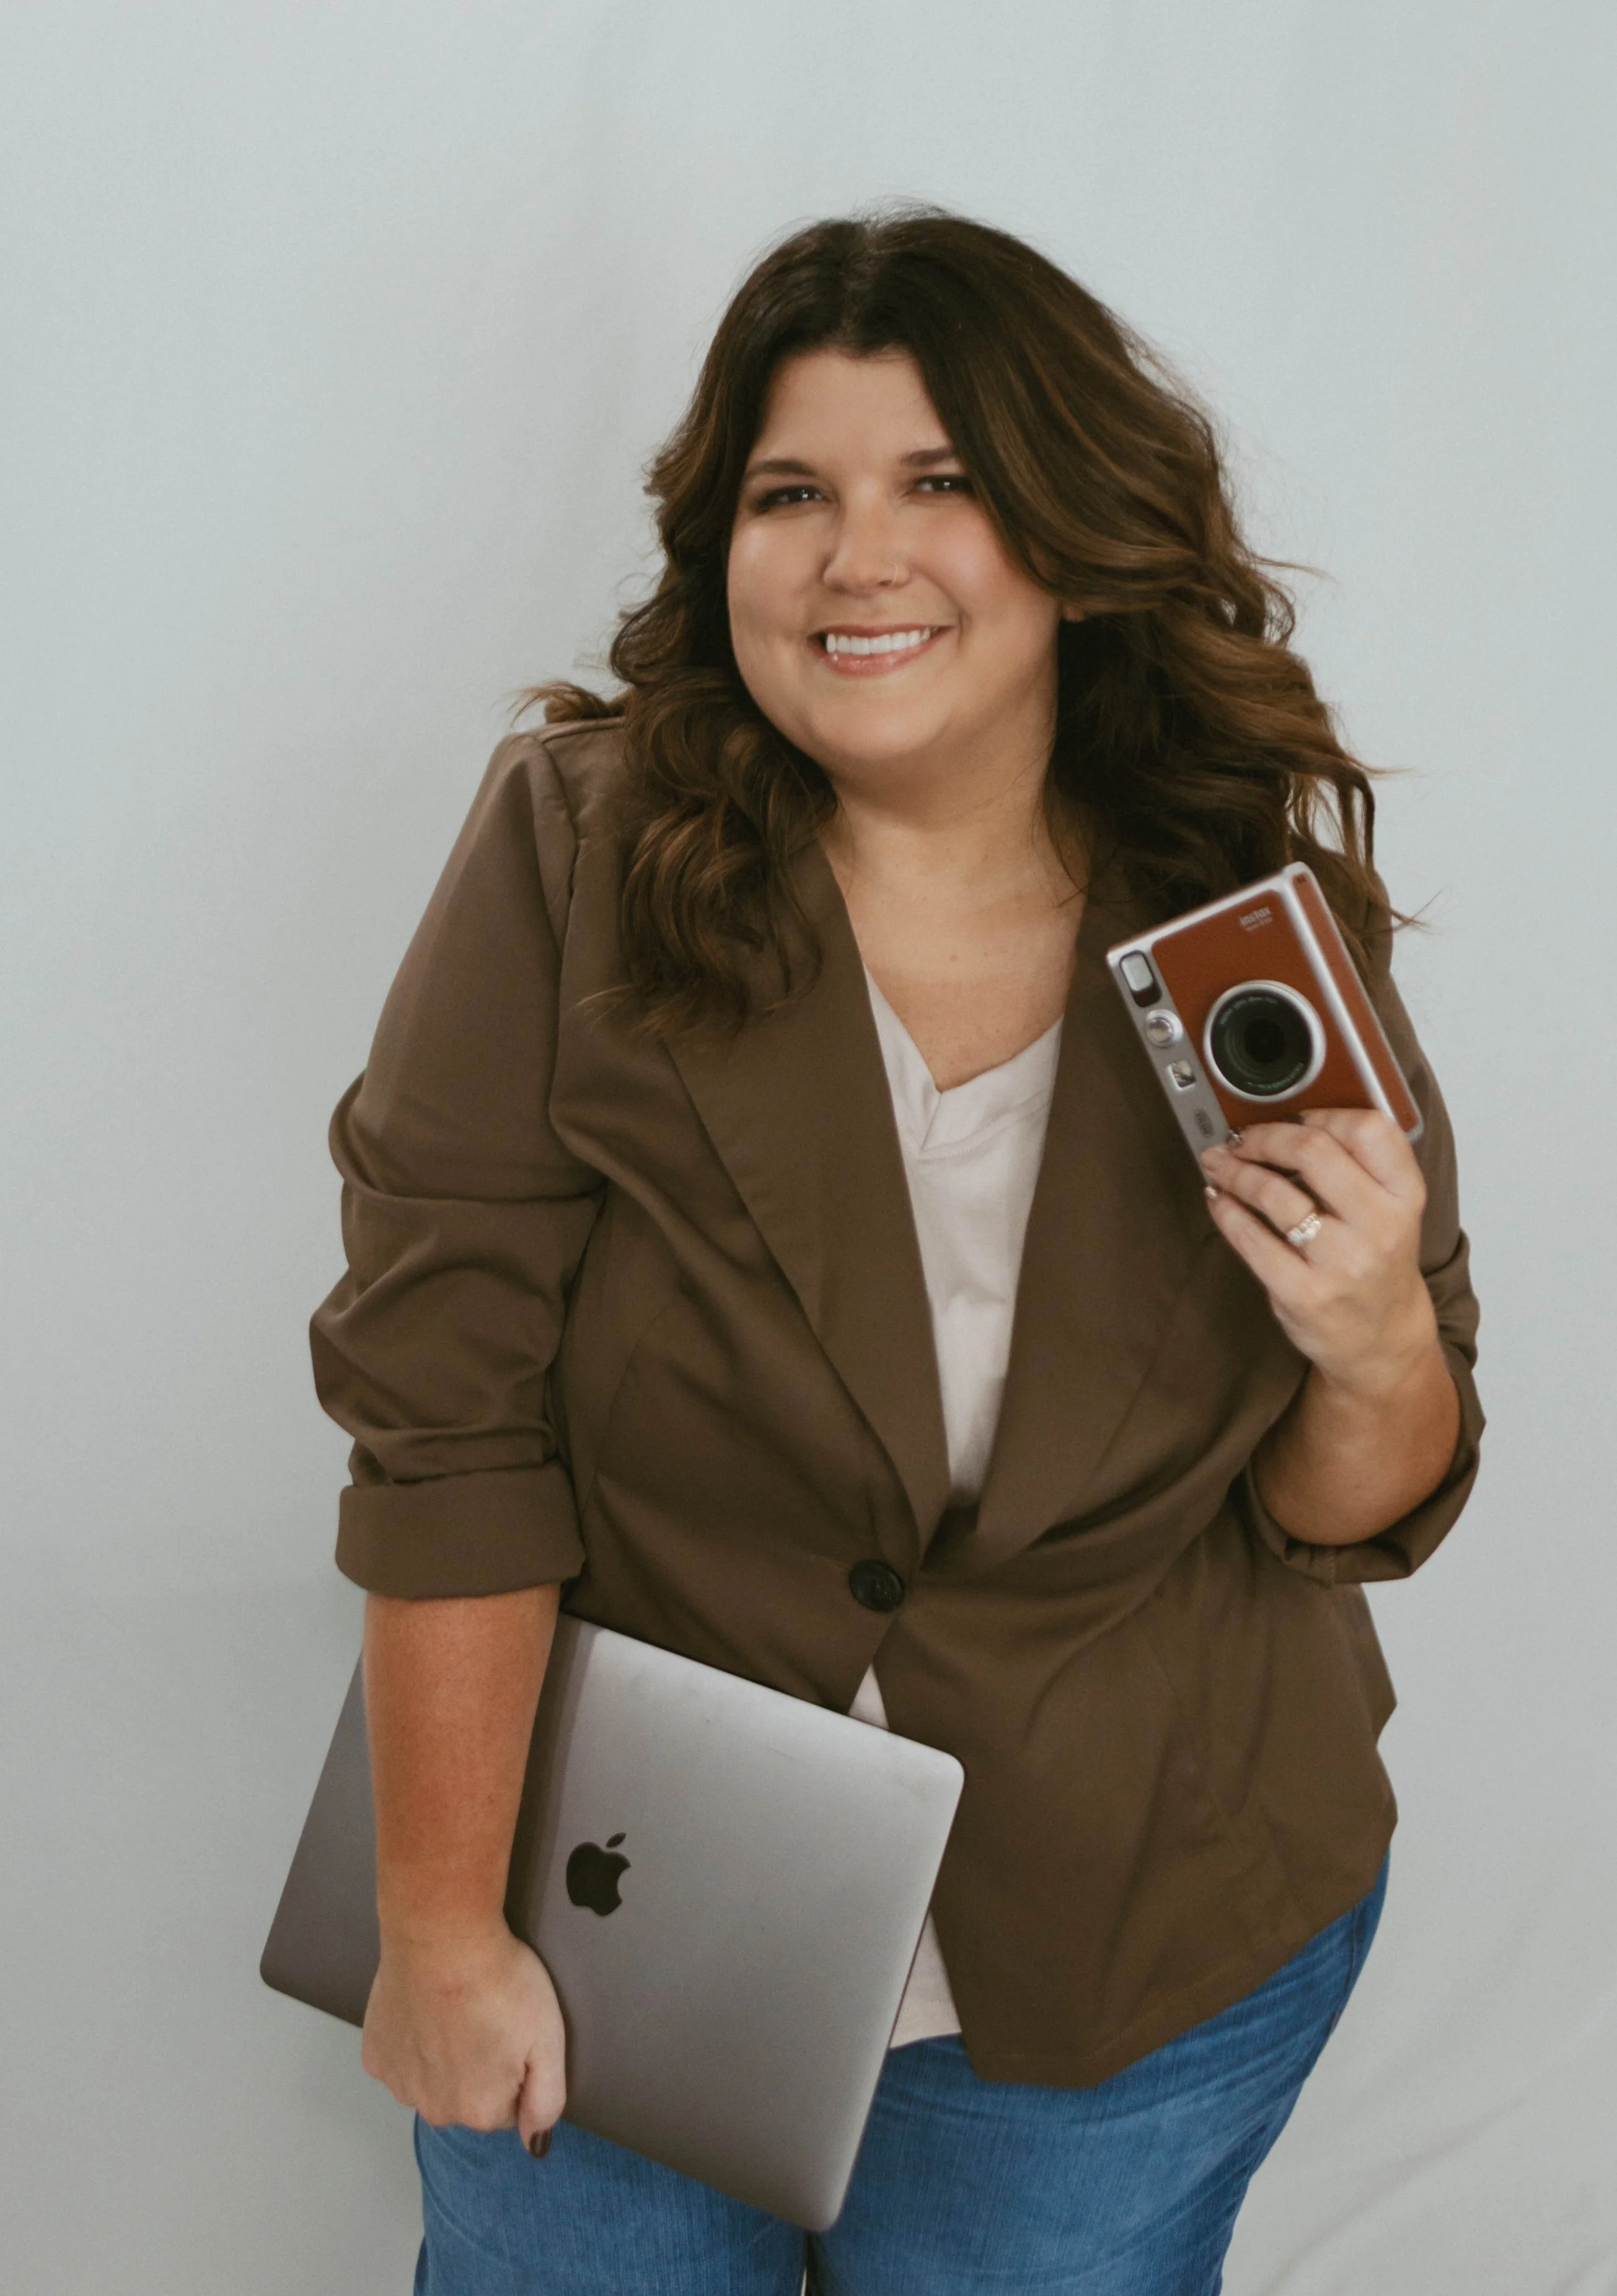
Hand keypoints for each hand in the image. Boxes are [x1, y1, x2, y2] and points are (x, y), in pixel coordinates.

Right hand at [361, 1919, 566, 2155]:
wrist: (441, 1935)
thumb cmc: (500, 1980)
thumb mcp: (549, 2039)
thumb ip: (547, 2101)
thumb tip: (536, 2143)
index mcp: (480, 2110)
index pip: (509, 2109)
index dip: (516, 2069)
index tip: (513, 2033)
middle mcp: (435, 2109)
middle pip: (468, 2100)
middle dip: (480, 2069)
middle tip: (485, 2019)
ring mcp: (400, 2084)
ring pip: (432, 2082)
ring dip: (443, 2057)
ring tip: (455, 2010)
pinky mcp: (374, 2057)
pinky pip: (401, 2061)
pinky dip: (412, 2041)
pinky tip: (425, 2008)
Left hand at [1200, 1108, 1436, 1397]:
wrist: (1382, 1339)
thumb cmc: (1377, 1263)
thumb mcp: (1391, 1209)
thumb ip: (1357, 1165)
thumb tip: (1288, 1120)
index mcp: (1405, 1196)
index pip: (1370, 1129)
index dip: (1322, 1112)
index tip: (1294, 1115)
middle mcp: (1380, 1226)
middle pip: (1313, 1151)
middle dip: (1264, 1137)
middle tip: (1241, 1138)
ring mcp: (1341, 1263)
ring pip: (1274, 1193)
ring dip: (1234, 1171)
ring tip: (1218, 1164)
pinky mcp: (1303, 1293)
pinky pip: (1250, 1239)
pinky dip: (1226, 1211)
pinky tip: (1219, 1200)